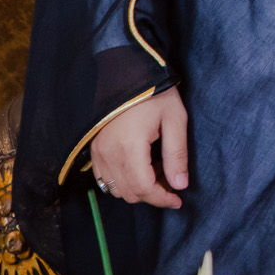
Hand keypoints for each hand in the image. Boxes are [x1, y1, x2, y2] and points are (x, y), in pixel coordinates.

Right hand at [89, 87, 187, 208]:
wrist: (127, 74)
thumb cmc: (155, 94)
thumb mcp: (175, 120)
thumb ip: (177, 155)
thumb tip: (179, 185)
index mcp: (129, 147)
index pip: (144, 188)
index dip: (162, 199)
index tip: (178, 200)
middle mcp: (108, 154)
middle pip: (129, 192)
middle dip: (152, 195)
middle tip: (171, 185)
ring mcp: (98, 153)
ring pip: (116, 188)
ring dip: (137, 190)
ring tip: (158, 175)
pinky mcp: (94, 149)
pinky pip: (105, 178)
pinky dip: (123, 182)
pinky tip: (140, 169)